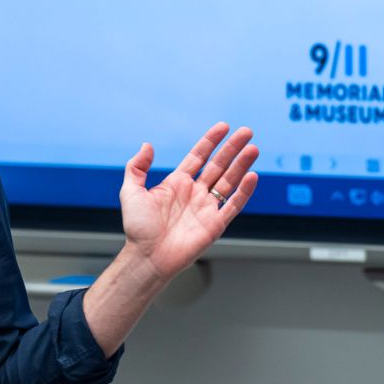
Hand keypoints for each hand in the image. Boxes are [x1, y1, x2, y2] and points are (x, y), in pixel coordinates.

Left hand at [119, 122, 258, 279]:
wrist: (147, 257)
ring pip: (229, 181)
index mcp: (177, 183)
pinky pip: (233, 205)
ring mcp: (207, 208)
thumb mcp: (131, 192)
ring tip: (253, 148)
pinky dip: (244, 191)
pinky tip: (252, 176)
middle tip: (247, 132)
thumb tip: (147, 145)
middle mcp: (195, 193)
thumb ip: (137, 167)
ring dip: (242, 165)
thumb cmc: (138, 229)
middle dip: (233, 148)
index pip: (199, 156)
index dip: (211, 141)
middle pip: (219, 165)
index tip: (223, 126)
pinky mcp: (215, 224)